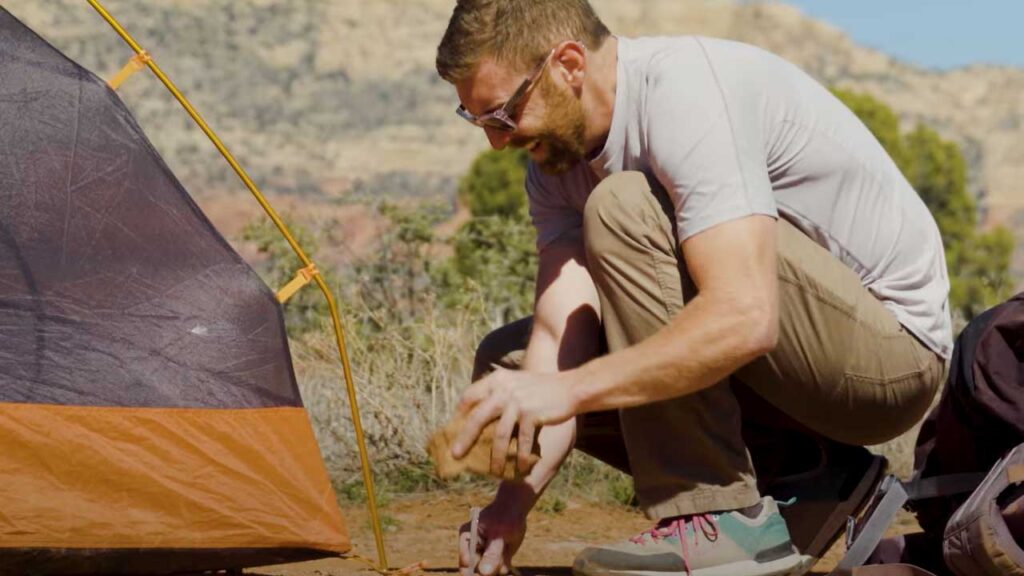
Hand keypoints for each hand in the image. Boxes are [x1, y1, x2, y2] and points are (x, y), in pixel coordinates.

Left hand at [452, 367, 576, 475]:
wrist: (570, 387)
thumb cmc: (541, 389)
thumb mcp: (515, 382)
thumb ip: (498, 393)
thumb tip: (479, 418)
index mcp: (497, 379)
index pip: (469, 396)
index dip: (459, 414)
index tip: (454, 429)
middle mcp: (504, 389)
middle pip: (478, 417)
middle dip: (465, 438)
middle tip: (455, 455)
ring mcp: (518, 402)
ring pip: (499, 434)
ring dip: (494, 456)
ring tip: (492, 471)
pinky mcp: (531, 414)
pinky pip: (521, 440)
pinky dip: (520, 456)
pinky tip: (519, 468)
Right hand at [459, 500, 527, 575]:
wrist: (515, 509)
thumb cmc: (505, 517)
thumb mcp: (499, 534)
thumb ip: (492, 554)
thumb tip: (484, 573)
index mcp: (466, 538)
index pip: (465, 564)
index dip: (475, 571)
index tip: (488, 569)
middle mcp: (472, 548)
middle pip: (475, 571)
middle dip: (488, 570)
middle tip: (500, 556)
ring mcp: (483, 554)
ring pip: (489, 572)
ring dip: (499, 566)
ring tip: (505, 547)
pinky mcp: (494, 558)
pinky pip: (498, 571)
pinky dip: (504, 565)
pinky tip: (508, 550)